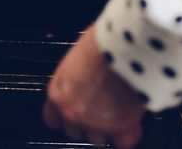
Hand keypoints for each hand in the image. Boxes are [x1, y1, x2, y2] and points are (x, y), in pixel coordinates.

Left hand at [44, 26, 144, 147]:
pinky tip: (130, 123)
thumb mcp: (77, 58)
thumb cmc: (100, 43)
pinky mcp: (122, 127)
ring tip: (114, 112)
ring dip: (105, 129)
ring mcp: (97, 122)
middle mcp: (73, 112)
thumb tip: (82, 78)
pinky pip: (122, 142)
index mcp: (58, 93)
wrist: (125, 46)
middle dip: (84, 121)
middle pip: (73, 131)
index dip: (62, 115)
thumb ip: (75, 78)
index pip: (52, 119)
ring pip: (97, 139)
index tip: (69, 111)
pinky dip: (126, 136)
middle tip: (96, 108)